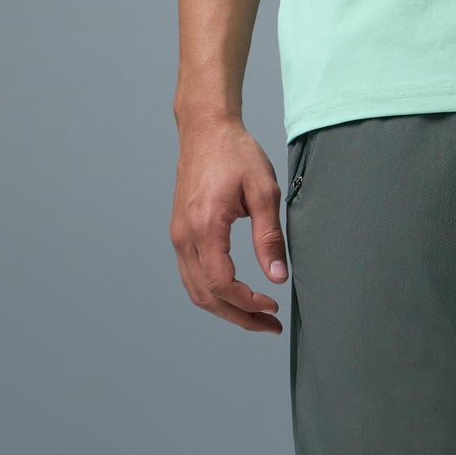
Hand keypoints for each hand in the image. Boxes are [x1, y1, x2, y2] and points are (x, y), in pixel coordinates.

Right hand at [169, 112, 289, 330]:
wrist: (205, 130)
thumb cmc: (236, 154)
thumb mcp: (264, 191)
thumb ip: (269, 237)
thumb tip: (277, 277)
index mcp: (205, 226)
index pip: (222, 283)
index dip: (248, 303)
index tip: (273, 306)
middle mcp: (185, 236)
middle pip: (206, 296)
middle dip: (239, 316)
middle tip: (270, 325)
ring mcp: (178, 236)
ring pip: (195, 290)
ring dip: (225, 309)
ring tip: (257, 316)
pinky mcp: (180, 233)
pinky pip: (191, 276)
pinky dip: (212, 293)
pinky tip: (237, 295)